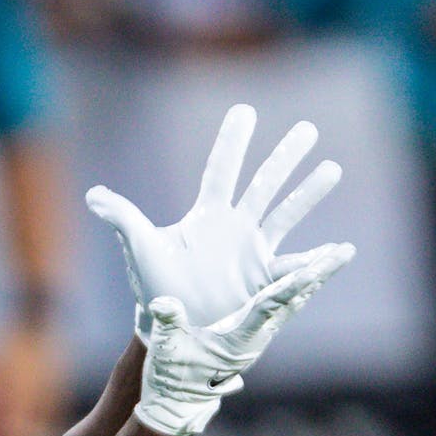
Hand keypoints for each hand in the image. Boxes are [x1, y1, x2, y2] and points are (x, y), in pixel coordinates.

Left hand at [87, 104, 343, 339]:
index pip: (222, 170)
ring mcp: (253, 251)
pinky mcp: (263, 278)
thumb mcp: (140, 248)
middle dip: (286, 157)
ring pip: (287, 214)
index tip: (246, 110)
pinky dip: (321, 258)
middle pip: (264, 184)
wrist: (172, 325)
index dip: (233, 141)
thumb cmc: (154, 285)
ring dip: (309, 192)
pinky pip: (297, 265)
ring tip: (332, 167)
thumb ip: (123, 217)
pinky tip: (342, 248)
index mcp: (207, 215)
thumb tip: (92, 195)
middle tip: (308, 128)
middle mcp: (235, 227)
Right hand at [134, 241, 354, 435]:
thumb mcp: (165, 347)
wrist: (179, 402)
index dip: (288, 287)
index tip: (312, 269)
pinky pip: (284, 305)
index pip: (267, 307)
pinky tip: (312, 270)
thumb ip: (166, 323)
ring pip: (294, 300)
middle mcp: (257, 337)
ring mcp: (258, 336)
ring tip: (339, 252)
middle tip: (345, 250)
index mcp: (238, 339)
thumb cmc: (171, 375)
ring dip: (316, 275)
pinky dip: (300, 285)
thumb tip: (163, 303)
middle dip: (319, 273)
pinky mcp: (254, 333)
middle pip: (293, 300)